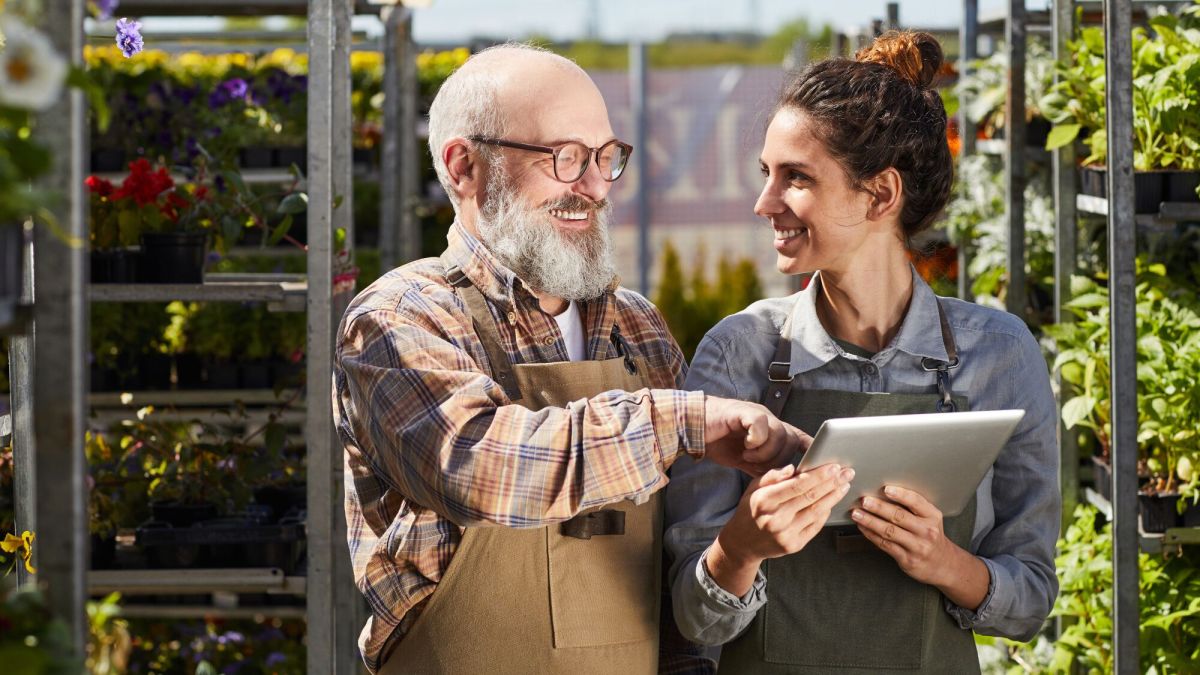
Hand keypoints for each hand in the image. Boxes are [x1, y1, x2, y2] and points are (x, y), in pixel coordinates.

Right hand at [702, 395, 810, 474]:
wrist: (693, 426)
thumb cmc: (718, 441)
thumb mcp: (745, 458)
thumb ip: (764, 467)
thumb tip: (782, 482)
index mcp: (771, 430)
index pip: (798, 437)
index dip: (810, 449)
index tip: (819, 464)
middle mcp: (768, 419)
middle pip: (791, 439)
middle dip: (780, 459)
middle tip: (762, 467)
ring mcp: (757, 413)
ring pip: (779, 434)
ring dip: (765, 452)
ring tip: (748, 458)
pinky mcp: (744, 411)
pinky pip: (760, 426)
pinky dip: (756, 441)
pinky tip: (745, 448)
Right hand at [705, 463, 853, 595]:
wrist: (743, 543)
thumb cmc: (750, 510)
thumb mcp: (754, 488)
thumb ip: (773, 476)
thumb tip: (794, 468)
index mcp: (765, 500)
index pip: (798, 485)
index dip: (819, 475)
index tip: (834, 467)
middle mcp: (775, 518)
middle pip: (810, 497)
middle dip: (832, 483)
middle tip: (847, 473)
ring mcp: (786, 534)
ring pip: (816, 511)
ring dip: (834, 497)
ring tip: (844, 485)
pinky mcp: (794, 545)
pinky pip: (815, 526)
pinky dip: (826, 512)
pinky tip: (832, 502)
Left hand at [852, 486, 960, 587]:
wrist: (943, 564)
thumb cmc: (930, 536)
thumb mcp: (930, 519)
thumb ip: (912, 508)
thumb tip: (884, 492)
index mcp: (932, 516)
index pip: (916, 502)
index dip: (900, 494)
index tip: (885, 489)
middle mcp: (927, 531)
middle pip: (899, 516)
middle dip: (879, 507)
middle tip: (864, 501)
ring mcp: (917, 547)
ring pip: (889, 531)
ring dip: (870, 521)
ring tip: (857, 514)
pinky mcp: (907, 559)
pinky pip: (885, 545)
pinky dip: (871, 535)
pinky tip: (862, 528)